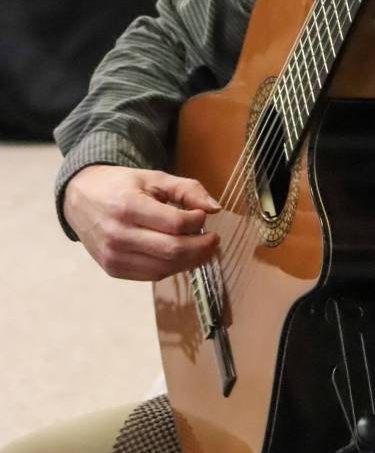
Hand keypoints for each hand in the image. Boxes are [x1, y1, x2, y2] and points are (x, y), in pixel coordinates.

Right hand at [63, 165, 220, 280]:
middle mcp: (118, 235)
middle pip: (173, 251)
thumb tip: (215, 208)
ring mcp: (114, 256)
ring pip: (164, 267)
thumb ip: (186, 189)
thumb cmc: (120, 186)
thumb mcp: (153, 178)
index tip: (204, 216)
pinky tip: (180, 255)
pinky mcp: (113, 269)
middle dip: (201, 247)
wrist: (80, 198)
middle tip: (214, 239)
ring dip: (190, 260)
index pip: (175, 224)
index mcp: (128, 206)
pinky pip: (152, 275)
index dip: (198, 222)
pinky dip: (172, 267)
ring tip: (201, 247)